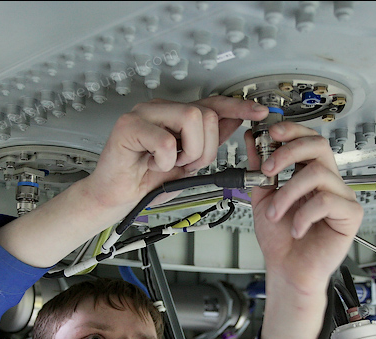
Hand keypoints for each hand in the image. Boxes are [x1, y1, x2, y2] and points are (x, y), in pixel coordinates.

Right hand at [87, 96, 267, 209]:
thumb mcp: (188, 163)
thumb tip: (234, 121)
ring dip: (187, 153)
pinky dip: (164, 161)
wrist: (117, 198)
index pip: (212, 103)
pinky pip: (166, 141)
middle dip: (203, 149)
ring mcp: (143, 113)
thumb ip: (208, 140)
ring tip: (167, 163)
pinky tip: (150, 164)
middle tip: (184, 164)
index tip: (259, 112)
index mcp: (174, 115)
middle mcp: (160, 109)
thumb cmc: (146, 181)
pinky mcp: (128, 125)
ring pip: (191, 119)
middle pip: (205, 114)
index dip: (238, 106)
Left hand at [244, 121, 362, 338]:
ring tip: (275, 213)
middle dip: (288, 153)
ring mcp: (341, 197)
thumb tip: (254, 139)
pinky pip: (327, 201)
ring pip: (318, 173)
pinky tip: (296, 229)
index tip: (271, 133)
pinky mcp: (350, 215)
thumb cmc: (280, 240)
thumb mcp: (262, 198)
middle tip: (267, 171)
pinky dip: (304, 215)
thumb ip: (259, 169)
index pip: (308, 139)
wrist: (287, 271)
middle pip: (319, 146)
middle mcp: (328, 182)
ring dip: (288, 192)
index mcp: (309, 174)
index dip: (292, 131)